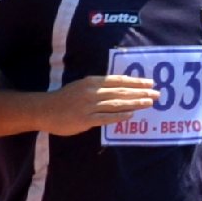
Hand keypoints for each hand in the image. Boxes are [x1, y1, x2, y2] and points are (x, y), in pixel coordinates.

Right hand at [38, 74, 156, 134]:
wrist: (44, 110)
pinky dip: (120, 116)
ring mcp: (89, 106)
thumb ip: (97, 87)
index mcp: (92, 82)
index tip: (150, 83)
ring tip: (149, 103)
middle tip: (156, 94)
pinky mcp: (86, 119)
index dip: (135, 82)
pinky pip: (106, 118)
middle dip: (141, 93)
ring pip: (117, 104)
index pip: (118, 80)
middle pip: (121, 92)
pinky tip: (131, 115)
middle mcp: (92, 92)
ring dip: (135, 103)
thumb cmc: (64, 98)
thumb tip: (117, 90)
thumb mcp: (80, 86)